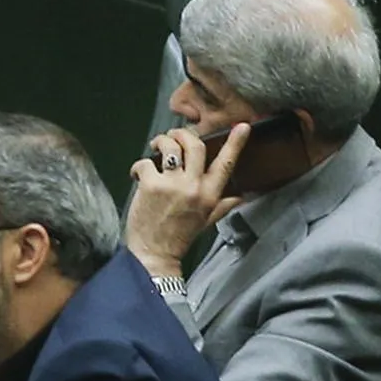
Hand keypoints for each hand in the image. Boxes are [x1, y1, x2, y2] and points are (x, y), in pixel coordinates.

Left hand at [125, 125, 249, 272]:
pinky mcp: (151, 186)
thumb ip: (222, 205)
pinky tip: (137, 174)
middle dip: (183, 134)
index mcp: (210, 195)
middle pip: (196, 146)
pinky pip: (146, 163)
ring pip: (171, 148)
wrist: (154, 254)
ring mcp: (172, 185)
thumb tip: (241, 197)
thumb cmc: (178, 237)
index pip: (227, 164)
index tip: (242, 126)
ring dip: (162, 142)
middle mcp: (194, 187)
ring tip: (156, 146)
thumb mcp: (206, 221)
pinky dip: (139, 165)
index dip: (236, 143)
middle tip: (174, 136)